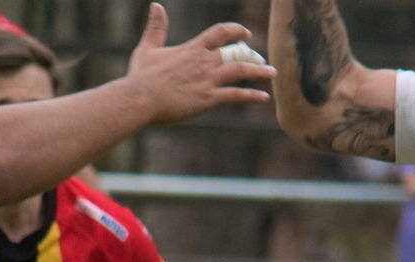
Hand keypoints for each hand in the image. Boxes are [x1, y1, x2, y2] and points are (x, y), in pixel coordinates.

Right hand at [128, 4, 273, 124]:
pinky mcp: (209, 98)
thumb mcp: (148, 48)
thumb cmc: (142, 76)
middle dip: (251, 55)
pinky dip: (252, 96)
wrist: (140, 98)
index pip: (220, 32)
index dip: (236, 31)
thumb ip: (156, 27)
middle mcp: (204, 61)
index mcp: (193, 48)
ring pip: (241, 71)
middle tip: (262, 60)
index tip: (246, 34)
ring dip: (259, 71)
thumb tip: (156, 5)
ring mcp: (208, 80)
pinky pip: (236, 95)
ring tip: (273, 73)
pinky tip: (264, 98)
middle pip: (236, 52)